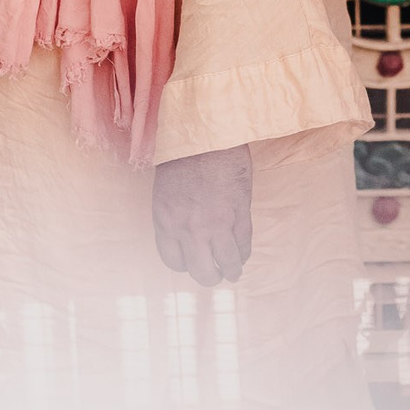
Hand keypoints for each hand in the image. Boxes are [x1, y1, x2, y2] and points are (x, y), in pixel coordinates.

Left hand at [154, 145, 253, 285]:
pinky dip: (243, 252)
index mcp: (166, 221)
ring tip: (233, 272)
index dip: (185, 264)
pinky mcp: (239, 213)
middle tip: (214, 274)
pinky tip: (242, 254)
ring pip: (225, 262)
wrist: (207, 134)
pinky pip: (243, 244)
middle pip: (200, 270)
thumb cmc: (183, 154)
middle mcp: (189, 229)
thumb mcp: (166, 190)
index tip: (192, 261)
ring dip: (230, 270)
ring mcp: (216, 223)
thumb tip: (186, 233)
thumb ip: (175, 215)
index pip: (173, 261)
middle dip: (208, 276)